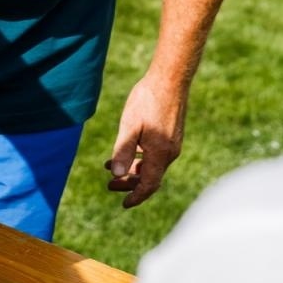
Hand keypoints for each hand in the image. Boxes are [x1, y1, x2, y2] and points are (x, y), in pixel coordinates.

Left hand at [106, 73, 186, 207]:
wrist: (170, 79)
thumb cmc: (148, 100)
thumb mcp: (130, 126)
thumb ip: (124, 151)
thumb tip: (117, 175)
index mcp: (160, 153)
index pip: (149, 185)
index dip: (136, 196)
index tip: (124, 204)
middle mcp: (170, 152)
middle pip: (150, 177)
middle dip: (130, 184)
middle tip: (109, 185)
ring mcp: (173, 144)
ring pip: (153, 166)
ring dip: (133, 170)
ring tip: (111, 167)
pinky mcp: (173, 135)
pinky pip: (156, 155)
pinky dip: (141, 158)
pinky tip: (128, 150)